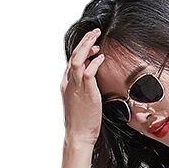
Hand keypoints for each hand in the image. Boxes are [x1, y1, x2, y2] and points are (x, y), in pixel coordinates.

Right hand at [60, 27, 106, 145]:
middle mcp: (69, 82)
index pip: (72, 61)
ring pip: (78, 59)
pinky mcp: (86, 92)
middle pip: (74, 55)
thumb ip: (84, 90)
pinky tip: (101, 57)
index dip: (81, 50)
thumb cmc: (81, 122)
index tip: (92, 46)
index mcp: (66, 84)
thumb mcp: (80, 102)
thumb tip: (92, 82)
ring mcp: (76, 86)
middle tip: (94, 32)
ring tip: (96, 37)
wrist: (78, 135)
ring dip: (87, 46)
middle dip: (84, 41)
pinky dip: (94, 62)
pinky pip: (89, 72)